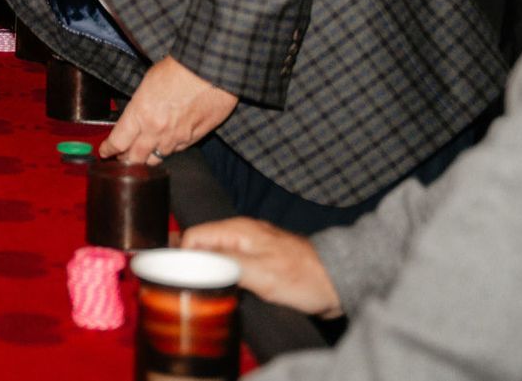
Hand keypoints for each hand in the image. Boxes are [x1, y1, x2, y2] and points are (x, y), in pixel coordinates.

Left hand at [99, 56, 238, 164]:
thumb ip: (139, 107)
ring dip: (147, 158)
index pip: (118, 142)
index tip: (104, 151)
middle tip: (120, 160)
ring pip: (157, 158)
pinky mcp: (195, 138)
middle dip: (125, 160)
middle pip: (135, 158)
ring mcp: (177, 137)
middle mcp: (157, 131)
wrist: (210, 70)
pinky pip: (177, 151)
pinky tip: (164, 148)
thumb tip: (135, 117)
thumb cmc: (177, 69)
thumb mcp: (146, 84)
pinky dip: (168, 151)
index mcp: (140, 114)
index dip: (109, 149)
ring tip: (141, 156)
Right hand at [182, 218, 342, 317]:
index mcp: (237, 230)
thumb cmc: (303, 277)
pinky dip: (228, 276)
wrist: (337, 283)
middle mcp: (241, 233)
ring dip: (213, 273)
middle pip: (202, 246)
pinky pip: (232, 265)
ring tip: (215, 291)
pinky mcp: (259, 260)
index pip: (193, 236)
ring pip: (217, 257)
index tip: (185, 279)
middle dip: (197, 266)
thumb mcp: (260, 272)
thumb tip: (193, 260)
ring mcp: (251, 246)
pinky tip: (232, 290)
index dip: (184, 257)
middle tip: (198, 289)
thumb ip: (224, 262)